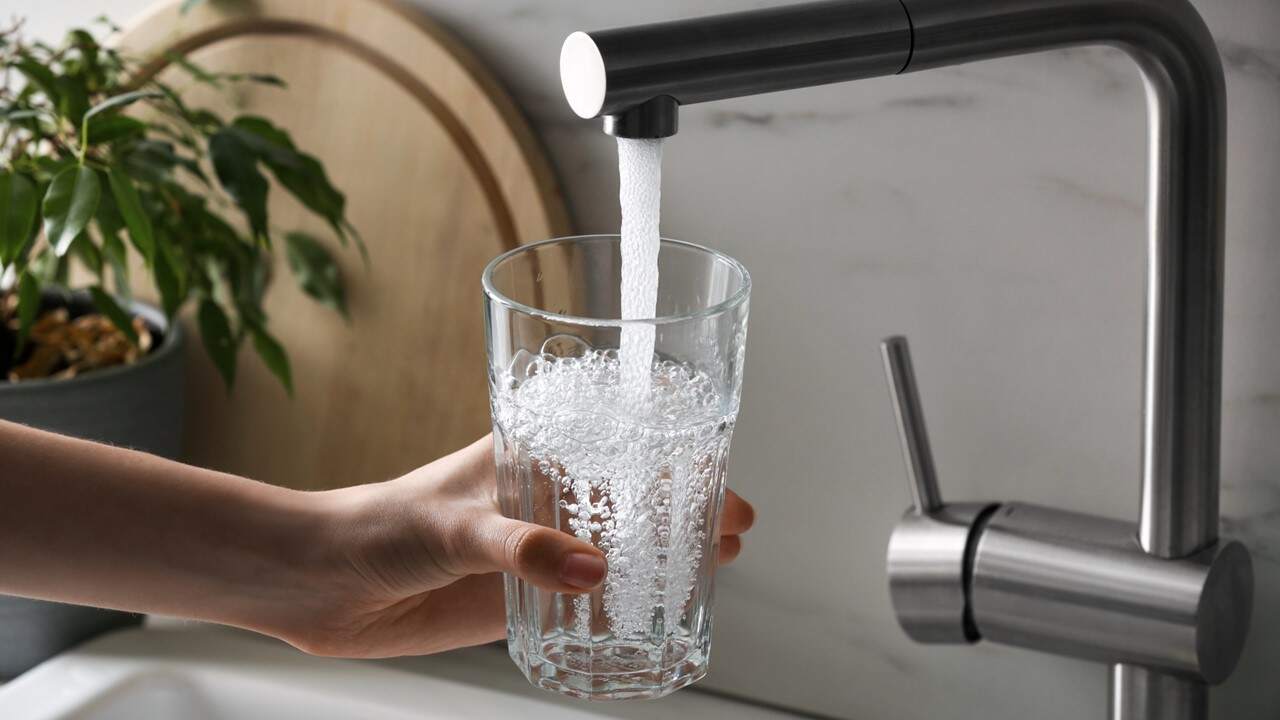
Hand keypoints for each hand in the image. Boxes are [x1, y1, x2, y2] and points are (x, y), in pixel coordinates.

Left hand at [275, 436, 754, 658]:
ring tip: (716, 564)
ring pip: (620, 545)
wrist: (326, 583)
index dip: (674, 449)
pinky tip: (656, 613)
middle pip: (634, 493)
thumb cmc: (381, 524)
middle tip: (735, 526)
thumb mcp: (454, 526)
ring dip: (666, 553)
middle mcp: (544, 498)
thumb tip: (593, 572)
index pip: (617, 439)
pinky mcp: (524, 597)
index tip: (719, 467)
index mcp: (531, 453)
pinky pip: (588, 600)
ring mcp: (538, 549)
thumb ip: (520, 546)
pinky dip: (626, 603)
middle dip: (688, 505)